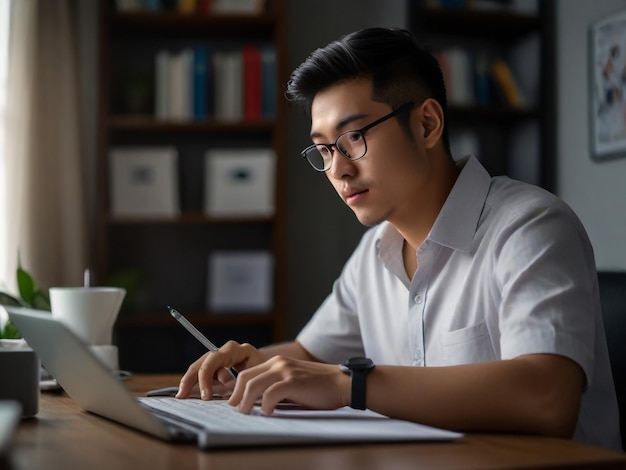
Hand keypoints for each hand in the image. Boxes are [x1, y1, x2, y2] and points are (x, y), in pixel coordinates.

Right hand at [176, 341, 266, 399]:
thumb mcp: (255, 380)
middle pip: (202, 362)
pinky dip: (203, 385)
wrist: (272, 371)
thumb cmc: (266, 376)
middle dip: (192, 379)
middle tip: (184, 396)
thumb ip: (239, 385)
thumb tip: (225, 396)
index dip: (206, 377)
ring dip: (202, 383)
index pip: (214, 359)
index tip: (206, 396)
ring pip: (202, 370)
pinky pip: (206, 375)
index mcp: (237, 350)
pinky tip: (203, 393)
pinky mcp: (219, 366)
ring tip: (205, 394)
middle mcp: (227, 350)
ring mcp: (222, 357)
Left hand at [228, 355, 350, 414]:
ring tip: (245, 413)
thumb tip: (257, 402)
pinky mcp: (293, 381)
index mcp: (277, 362)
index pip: (247, 373)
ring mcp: (285, 371)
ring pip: (253, 385)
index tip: (234, 402)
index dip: (237, 389)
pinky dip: (265, 405)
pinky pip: (270, 394)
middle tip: (235, 409)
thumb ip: (276, 385)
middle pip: (245, 377)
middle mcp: (278, 363)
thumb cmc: (318, 386)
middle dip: (236, 395)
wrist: (341, 383)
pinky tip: (268, 412)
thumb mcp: (292, 380)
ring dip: (246, 402)